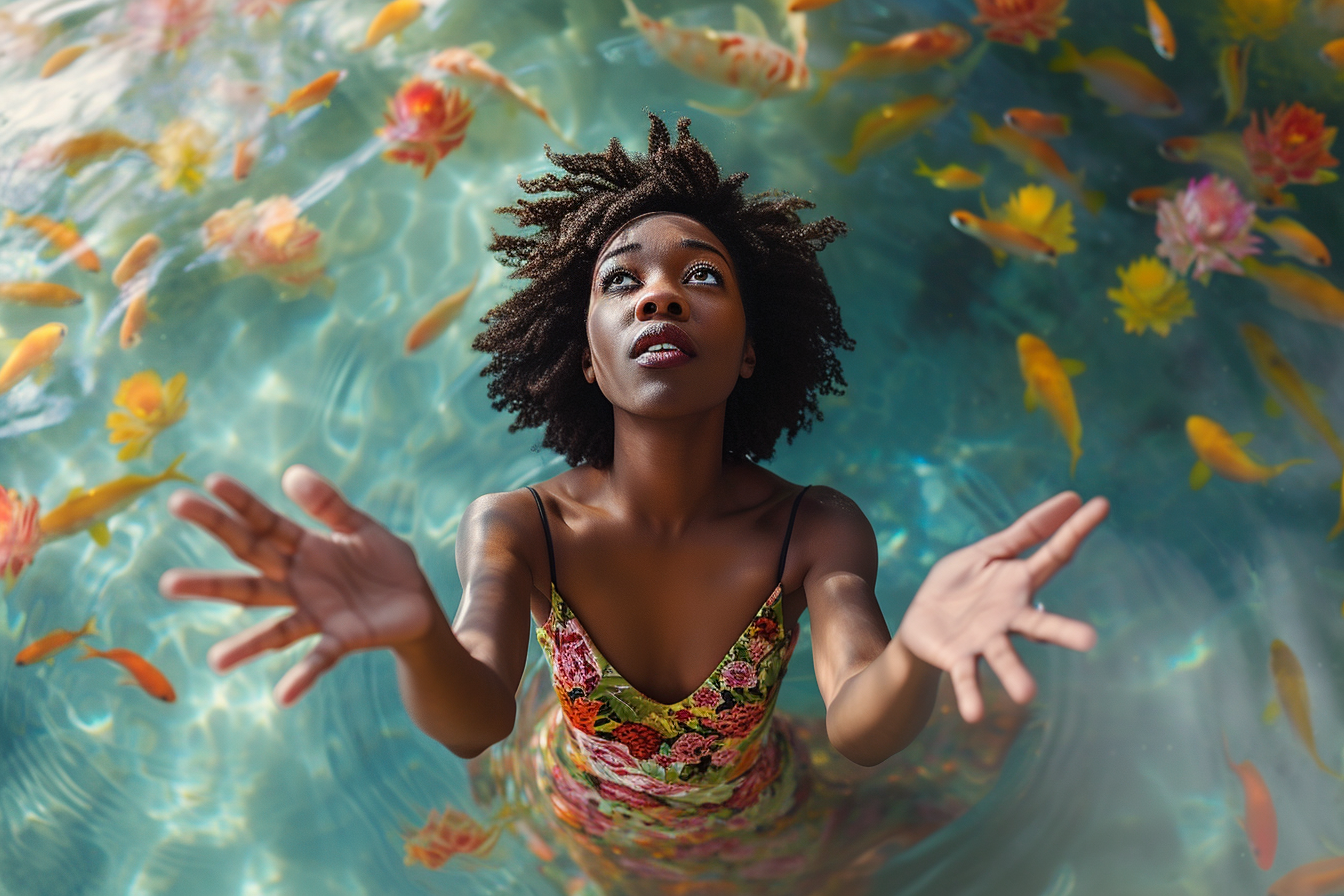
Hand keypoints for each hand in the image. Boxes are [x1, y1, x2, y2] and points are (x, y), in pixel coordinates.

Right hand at [159, 465, 437, 706]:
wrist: (418, 602)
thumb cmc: (382, 562)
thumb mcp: (360, 526)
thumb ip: (329, 504)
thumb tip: (291, 473)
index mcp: (302, 547)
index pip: (262, 524)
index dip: (237, 505)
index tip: (205, 485)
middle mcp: (299, 584)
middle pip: (250, 583)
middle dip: (209, 583)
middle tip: (165, 584)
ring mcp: (317, 614)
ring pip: (273, 630)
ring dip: (245, 648)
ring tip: (215, 662)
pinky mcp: (343, 638)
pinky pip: (320, 658)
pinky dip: (303, 676)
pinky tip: (284, 695)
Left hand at [895, 491, 1107, 722]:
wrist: (923, 623)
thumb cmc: (963, 587)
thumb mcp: (989, 550)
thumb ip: (1027, 530)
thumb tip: (1072, 498)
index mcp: (1019, 583)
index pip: (1055, 553)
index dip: (1076, 528)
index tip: (1101, 503)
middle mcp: (1010, 616)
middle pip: (1041, 625)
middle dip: (1064, 633)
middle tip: (1090, 641)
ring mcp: (986, 639)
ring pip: (1005, 657)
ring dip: (1015, 676)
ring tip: (1026, 695)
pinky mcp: (959, 656)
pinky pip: (967, 676)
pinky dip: (971, 695)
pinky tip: (973, 716)